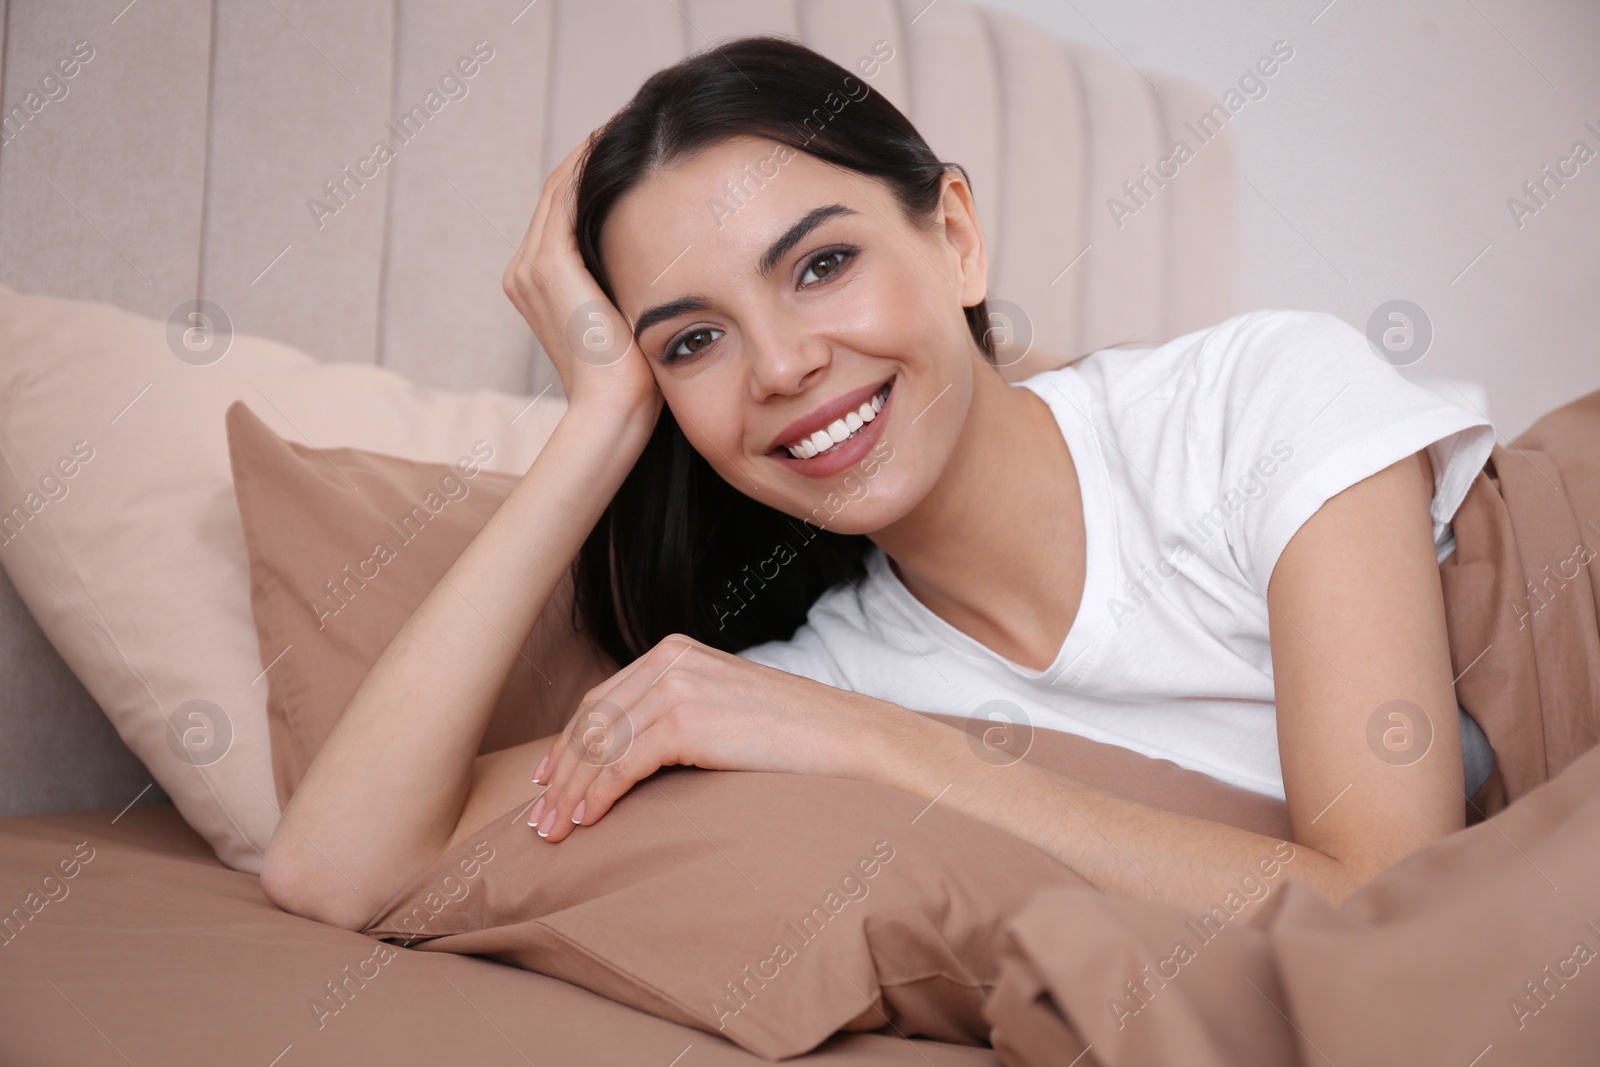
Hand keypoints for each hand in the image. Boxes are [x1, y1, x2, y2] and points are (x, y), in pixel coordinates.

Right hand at [501, 132, 661, 424]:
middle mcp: (524, 273)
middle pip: (558, 195)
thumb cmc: (634, 381)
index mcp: (537, 288)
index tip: (634, 156)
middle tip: (634, 126)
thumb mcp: (630, 322)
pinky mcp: (547, 265)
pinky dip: (589, 167)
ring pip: (561, 189)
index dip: (595, 181)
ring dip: (592, 154)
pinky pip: (565, 197)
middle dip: (594, 159)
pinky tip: (618, 143)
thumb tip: (670, 258)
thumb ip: (630, 287)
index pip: (564, 216)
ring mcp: (531, 268)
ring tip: (629, 124)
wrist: (614, 411)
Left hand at [525, 635, 907, 841]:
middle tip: (540, 821)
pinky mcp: (686, 719)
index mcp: (676, 653)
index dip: (569, 743)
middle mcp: (670, 660)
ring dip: (571, 791)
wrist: (849, 739)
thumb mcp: (727, 713)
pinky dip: (597, 794)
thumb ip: (681, 717)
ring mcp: (677, 686)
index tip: (547, 781)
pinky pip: (622, 762)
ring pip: (600, 744)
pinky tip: (586, 822)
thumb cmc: (796, 738)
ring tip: (554, 833)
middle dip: (561, 773)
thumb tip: (636, 760)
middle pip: (592, 721)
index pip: (602, 700)